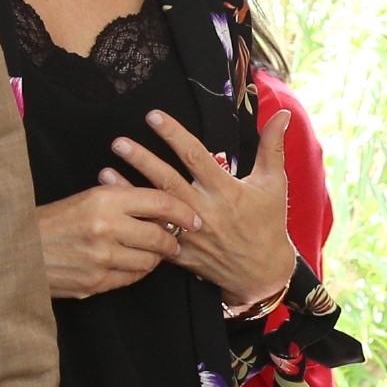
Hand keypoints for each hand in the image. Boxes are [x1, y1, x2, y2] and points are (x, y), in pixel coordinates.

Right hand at [37, 184, 189, 298]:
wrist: (17, 250)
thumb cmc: (53, 221)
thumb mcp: (86, 199)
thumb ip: (121, 201)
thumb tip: (158, 207)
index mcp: (104, 199)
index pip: (158, 201)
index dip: (181, 211)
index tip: (193, 217)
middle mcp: (105, 227)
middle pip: (159, 235)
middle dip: (173, 240)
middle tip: (177, 240)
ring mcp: (101, 257)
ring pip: (148, 261)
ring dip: (156, 258)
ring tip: (154, 252)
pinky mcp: (96, 282)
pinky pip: (131, 278)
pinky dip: (137, 272)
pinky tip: (133, 264)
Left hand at [110, 107, 293, 307]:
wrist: (264, 272)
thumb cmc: (269, 223)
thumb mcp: (274, 183)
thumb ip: (273, 147)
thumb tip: (282, 114)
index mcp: (226, 190)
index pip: (195, 156)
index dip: (174, 134)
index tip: (153, 116)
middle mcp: (205, 211)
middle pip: (168, 181)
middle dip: (142, 160)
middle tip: (119, 142)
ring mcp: (191, 234)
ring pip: (156, 209)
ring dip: (129, 189)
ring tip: (104, 171)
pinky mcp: (182, 253)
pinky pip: (153, 235)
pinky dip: (134, 221)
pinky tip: (115, 208)